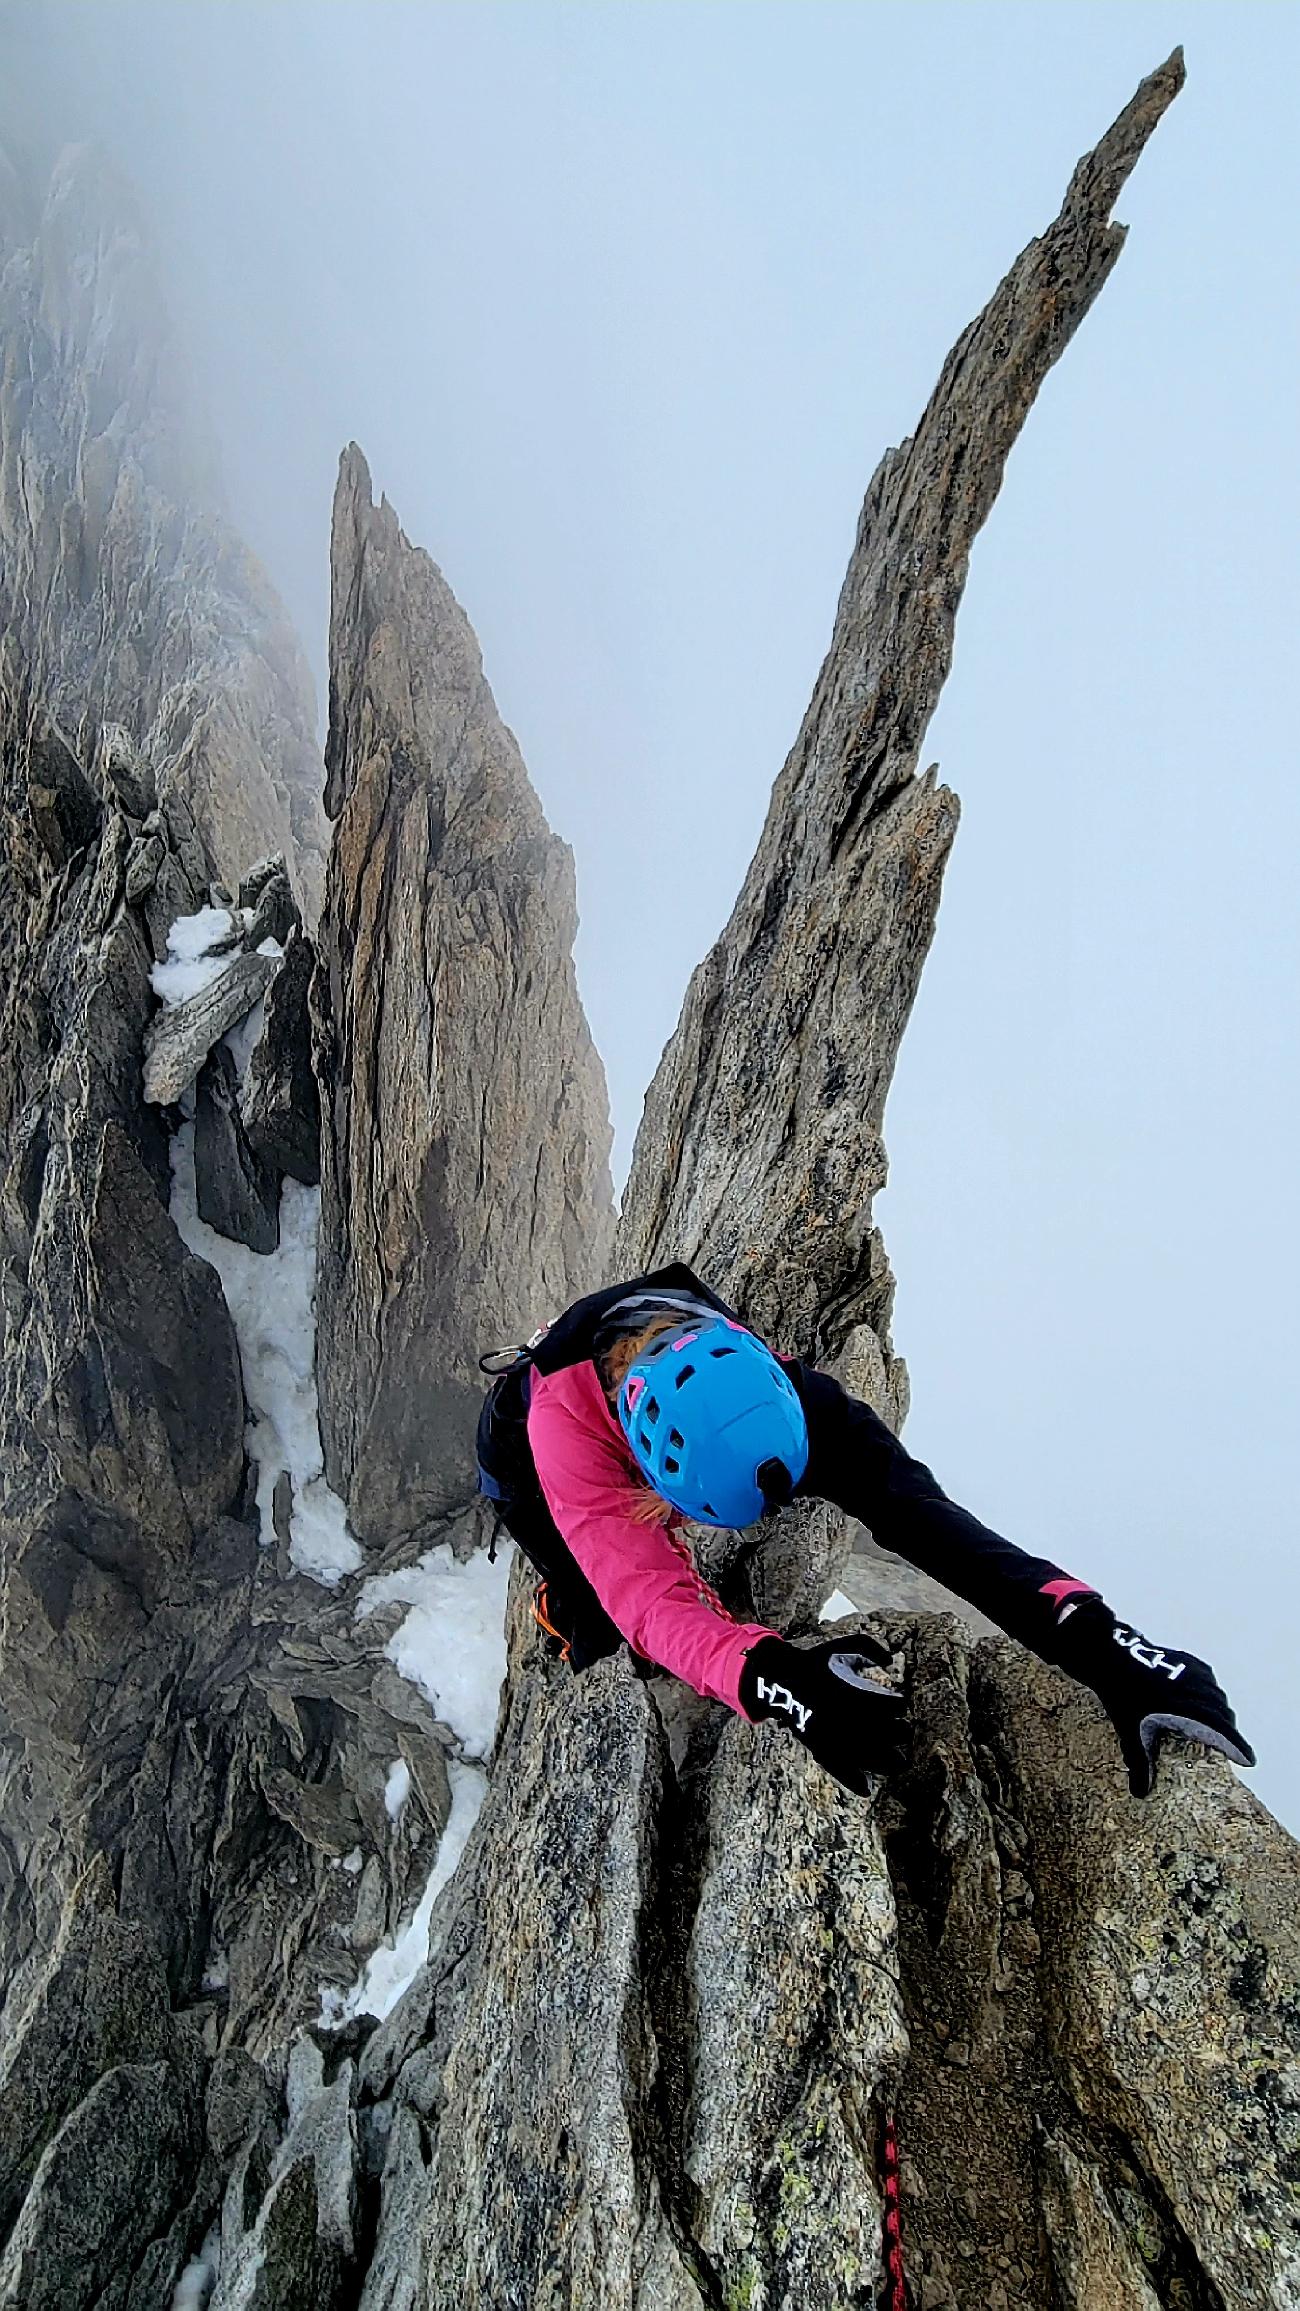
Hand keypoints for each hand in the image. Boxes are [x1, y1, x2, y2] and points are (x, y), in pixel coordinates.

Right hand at [739, 1634, 905, 1796]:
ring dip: (890, 1763)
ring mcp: (837, 1738)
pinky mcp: (821, 1750)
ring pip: (874, 1760)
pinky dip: (854, 1783)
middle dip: (901, 1733)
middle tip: (903, 1732)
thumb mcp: (844, 1646)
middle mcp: (852, 1721)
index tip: (899, 1706)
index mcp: (861, 1695)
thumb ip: (871, 1648)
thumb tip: (889, 1661)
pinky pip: (841, 1772)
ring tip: (899, 1762)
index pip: (896, 1708)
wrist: (783, 1678)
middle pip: (892, 1735)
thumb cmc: (816, 1661)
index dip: (899, 1706)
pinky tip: (867, 1789)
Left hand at [1052, 1601, 1254, 1797]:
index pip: (1219, 1729)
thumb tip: (1140, 1793)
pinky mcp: (1185, 1659)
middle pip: (1222, 1713)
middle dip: (1228, 1731)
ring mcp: (1190, 1671)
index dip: (1236, 1745)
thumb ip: (1138, 1762)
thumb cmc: (1120, 1693)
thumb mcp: (1128, 1730)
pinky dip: (1211, 1691)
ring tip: (1220, 1726)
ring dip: (1221, 1711)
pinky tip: (1207, 1699)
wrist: (1109, 1654)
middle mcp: (1192, 1688)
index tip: (1249, 1760)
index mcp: (1183, 1706)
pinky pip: (1207, 1678)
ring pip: (1217, 1694)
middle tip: (1230, 1748)